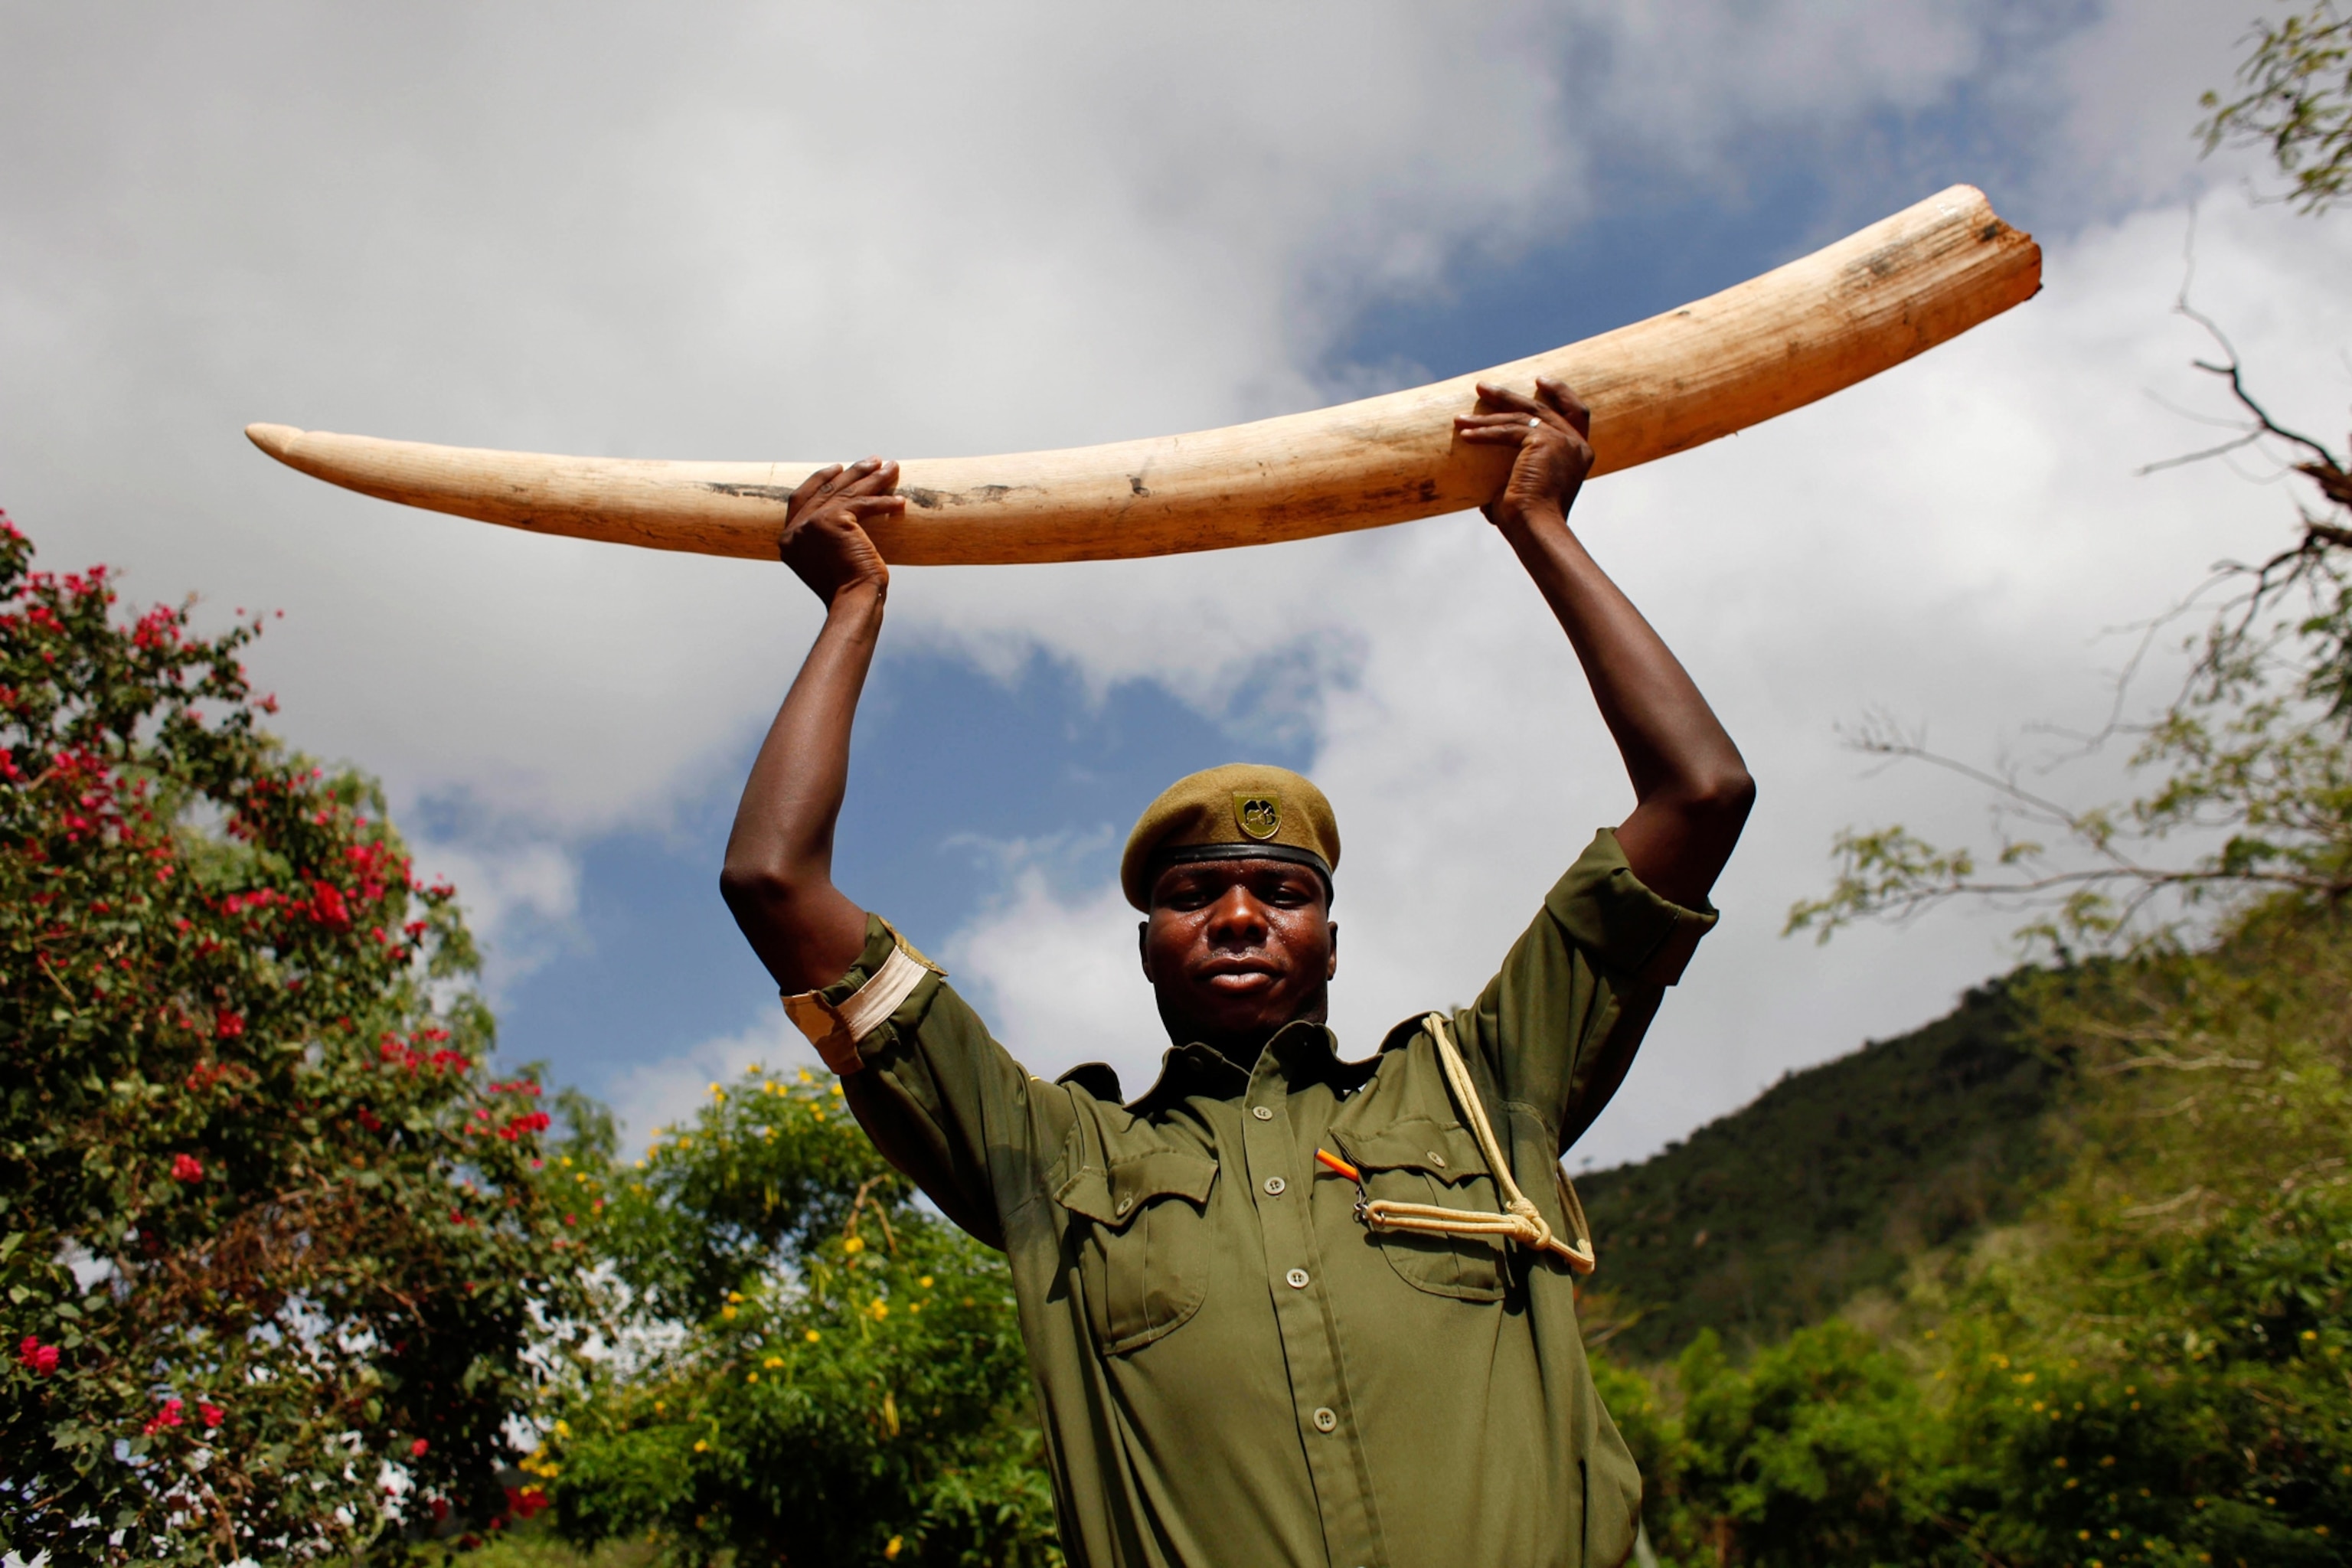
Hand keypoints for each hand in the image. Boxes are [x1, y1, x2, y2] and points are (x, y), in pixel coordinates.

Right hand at [779, 457, 903, 605]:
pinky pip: (863, 503)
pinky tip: (899, 501)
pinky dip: (884, 501)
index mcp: (788, 539)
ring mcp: (810, 523)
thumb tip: (847, 516)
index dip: (819, 479)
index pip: (801, 498)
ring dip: (872, 478)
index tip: (839, 468)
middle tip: (874, 461)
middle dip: (852, 473)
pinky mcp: (831, 520)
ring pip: (846, 492)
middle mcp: (794, 529)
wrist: (853, 601)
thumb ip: (826, 537)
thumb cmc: (847, 588)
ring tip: (891, 468)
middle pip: (826, 489)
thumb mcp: (828, 559)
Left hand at [1453, 377, 1593, 532]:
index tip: (1540, 380)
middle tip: (1484, 387)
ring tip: (1460, 417)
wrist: (1536, 528)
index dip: (1559, 394)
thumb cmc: (1528, 521)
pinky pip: (1508, 431)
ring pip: (1520, 416)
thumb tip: (1485, 485)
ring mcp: (1562, 440)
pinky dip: (1484, 433)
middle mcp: (1575, 444)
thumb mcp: (1524, 490)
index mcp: (1579, 454)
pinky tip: (1464, 435)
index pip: (1576, 413)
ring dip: (1487, 414)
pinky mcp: (1543, 441)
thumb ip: (1513, 477)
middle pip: (1542, 407)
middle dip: (1509, 396)